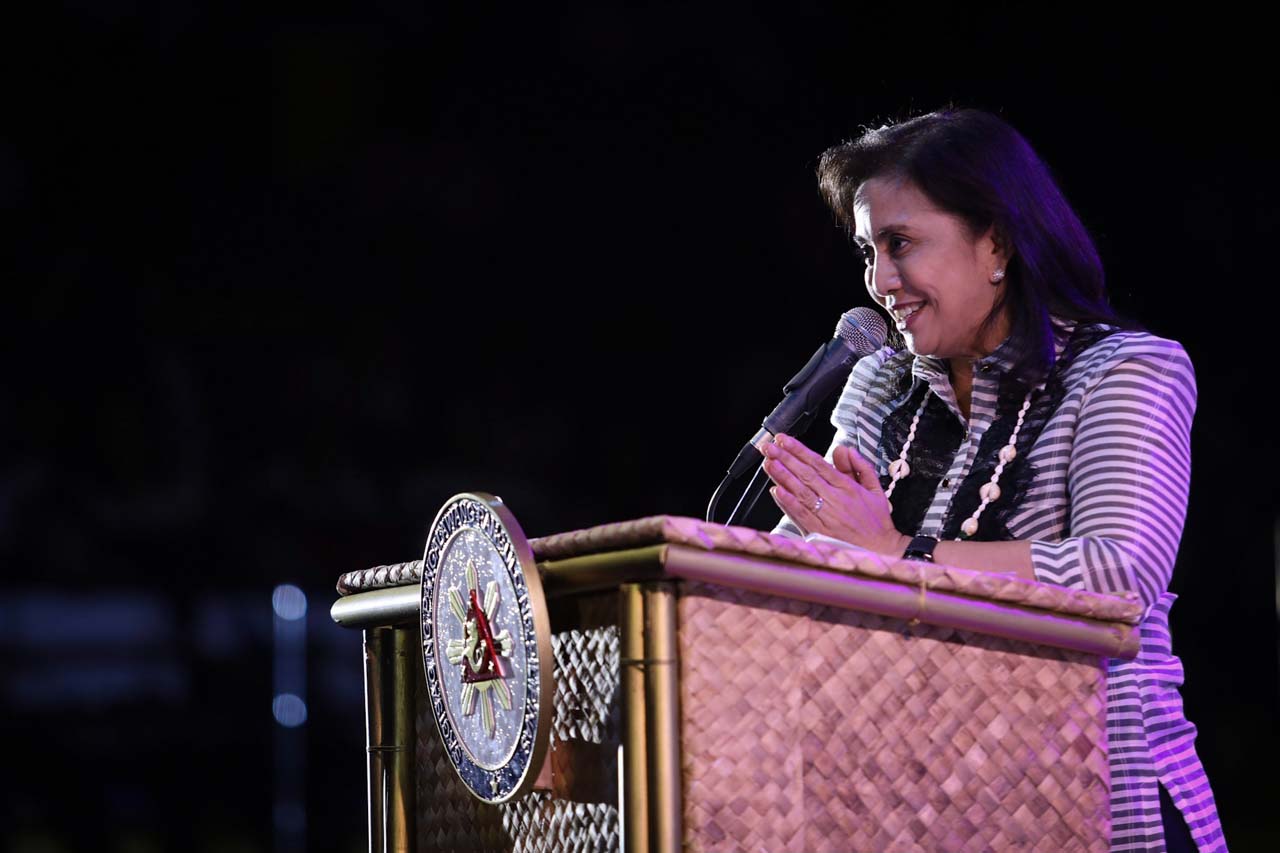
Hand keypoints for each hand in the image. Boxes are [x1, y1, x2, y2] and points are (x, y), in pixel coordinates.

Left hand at [760, 433, 908, 555]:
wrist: (880, 550)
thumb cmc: (876, 521)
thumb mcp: (875, 489)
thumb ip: (860, 467)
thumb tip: (845, 449)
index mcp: (847, 487)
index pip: (818, 464)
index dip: (799, 450)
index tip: (785, 440)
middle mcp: (835, 500)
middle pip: (806, 475)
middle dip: (785, 458)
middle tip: (770, 447)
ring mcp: (826, 516)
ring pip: (800, 492)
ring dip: (783, 476)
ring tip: (769, 463)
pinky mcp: (819, 532)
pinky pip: (801, 514)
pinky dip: (788, 503)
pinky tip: (777, 491)